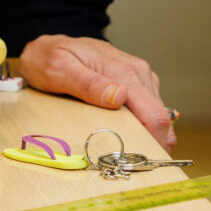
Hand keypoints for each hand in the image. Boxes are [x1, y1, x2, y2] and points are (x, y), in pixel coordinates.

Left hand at [19, 35, 173, 149]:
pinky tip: (124, 134)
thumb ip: (88, 84)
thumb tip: (119, 97)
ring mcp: (141, 77)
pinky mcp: (138, 83)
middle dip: (152, 145)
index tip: (137, 164)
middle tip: (128, 165)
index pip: (154, 116)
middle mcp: (139, 73)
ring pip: (158, 117)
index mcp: (124, 71)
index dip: (152, 144)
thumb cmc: (50, 57)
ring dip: (147, 136)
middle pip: (161, 120)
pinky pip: (149, 110)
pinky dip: (142, 127)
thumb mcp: (59, 69)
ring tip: (124, 150)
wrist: (49, 45)